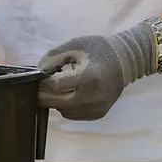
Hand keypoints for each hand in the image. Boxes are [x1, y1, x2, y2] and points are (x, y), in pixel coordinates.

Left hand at [35, 20, 156, 120]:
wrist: (126, 61)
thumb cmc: (98, 50)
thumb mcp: (74, 46)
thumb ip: (53, 58)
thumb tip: (37, 72)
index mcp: (86, 78)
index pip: (54, 87)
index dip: (41, 83)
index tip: (36, 78)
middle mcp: (92, 97)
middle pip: (55, 102)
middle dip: (43, 94)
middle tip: (40, 86)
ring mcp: (96, 108)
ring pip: (62, 110)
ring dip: (55, 101)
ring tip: (60, 87)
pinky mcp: (98, 114)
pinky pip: (73, 114)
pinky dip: (67, 106)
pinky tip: (71, 94)